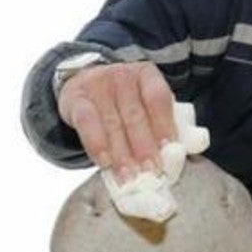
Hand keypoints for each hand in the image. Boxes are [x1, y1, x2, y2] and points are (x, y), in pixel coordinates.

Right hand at [57, 61, 175, 180]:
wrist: (84, 82)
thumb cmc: (122, 99)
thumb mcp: (143, 100)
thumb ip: (159, 121)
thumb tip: (175, 154)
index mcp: (145, 74)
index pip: (158, 98)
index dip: (164, 125)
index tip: (169, 150)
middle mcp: (122, 77)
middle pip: (135, 116)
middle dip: (144, 148)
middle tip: (151, 173)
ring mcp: (97, 86)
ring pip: (112, 125)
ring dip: (122, 156)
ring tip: (129, 178)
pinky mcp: (76, 99)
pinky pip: (88, 124)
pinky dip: (97, 145)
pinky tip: (105, 163)